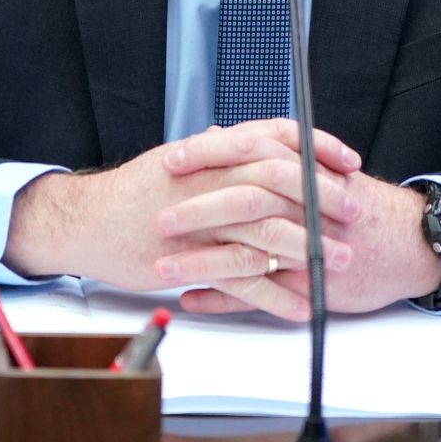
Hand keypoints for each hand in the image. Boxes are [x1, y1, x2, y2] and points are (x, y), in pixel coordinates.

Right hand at [3, 119, 363, 314]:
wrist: (86, 221)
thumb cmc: (132, 193)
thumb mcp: (176, 161)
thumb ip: (212, 152)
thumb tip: (234, 137)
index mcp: (212, 154)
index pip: (276, 137)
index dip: (317, 147)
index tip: (348, 162)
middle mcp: (211, 180)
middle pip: (280, 183)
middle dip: (323, 198)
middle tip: (354, 213)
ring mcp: (201, 221)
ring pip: (267, 232)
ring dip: (309, 248)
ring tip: (338, 263)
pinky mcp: (190, 260)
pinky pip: (242, 279)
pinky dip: (275, 294)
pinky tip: (299, 304)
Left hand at [179, 166, 440, 320]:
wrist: (408, 242)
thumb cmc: (356, 204)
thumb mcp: (316, 167)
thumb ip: (267, 151)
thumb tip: (217, 134)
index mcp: (305, 169)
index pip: (252, 151)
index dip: (210, 156)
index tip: (172, 160)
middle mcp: (306, 205)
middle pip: (246, 201)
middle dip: (198, 210)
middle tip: (159, 218)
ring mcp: (307, 247)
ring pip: (246, 254)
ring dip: (200, 262)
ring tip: (160, 270)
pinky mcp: (309, 284)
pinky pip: (259, 296)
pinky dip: (222, 299)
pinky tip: (191, 298)